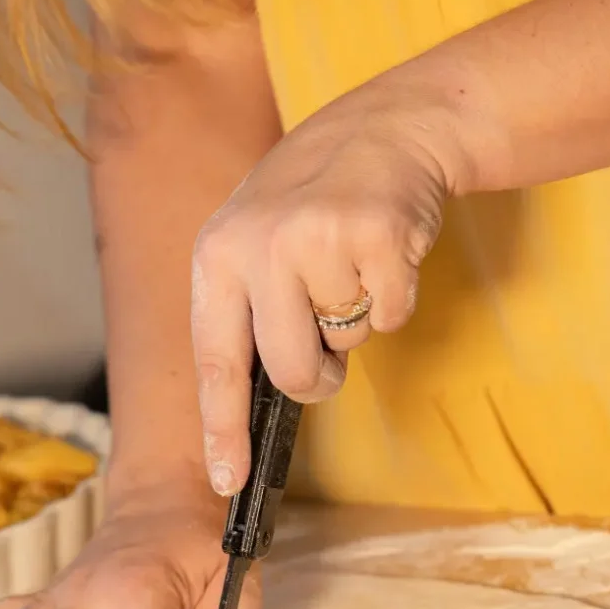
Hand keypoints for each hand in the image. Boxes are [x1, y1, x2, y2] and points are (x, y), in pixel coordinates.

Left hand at [190, 76, 458, 494]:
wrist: (386, 127)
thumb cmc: (313, 202)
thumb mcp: (253, 242)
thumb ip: (244, 312)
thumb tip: (250, 408)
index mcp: (217, 254)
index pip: (214, 362)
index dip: (223, 430)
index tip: (228, 481)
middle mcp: (259, 245)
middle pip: (291, 372)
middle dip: (317, 377)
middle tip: (328, 348)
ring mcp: (319, 238)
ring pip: (345, 344)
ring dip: (356, 323)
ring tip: (351, 266)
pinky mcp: (377, 236)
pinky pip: (390, 317)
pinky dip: (395, 298)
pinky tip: (382, 252)